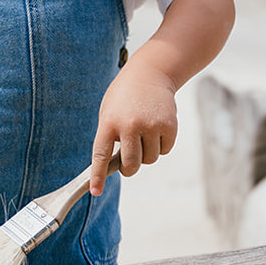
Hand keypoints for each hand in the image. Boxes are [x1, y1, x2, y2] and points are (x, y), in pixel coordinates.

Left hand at [89, 66, 178, 192]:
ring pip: (150, 159)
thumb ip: (111, 137)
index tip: (96, 191)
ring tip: (144, 133)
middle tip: (129, 163)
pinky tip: (157, 128)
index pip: (101, 155)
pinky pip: (165, 150)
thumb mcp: (109, 112)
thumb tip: (117, 166)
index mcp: (109, 122)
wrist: (151, 73)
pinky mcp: (169, 125)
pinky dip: (161, 145)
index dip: (98, 176)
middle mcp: (130, 125)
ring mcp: (151, 125)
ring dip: (147, 153)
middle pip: (131, 165)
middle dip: (130, 168)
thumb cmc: (124, 97)